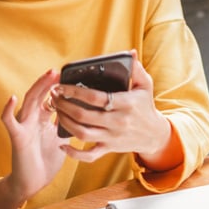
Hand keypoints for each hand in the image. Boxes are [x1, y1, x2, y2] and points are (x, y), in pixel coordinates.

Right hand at [0, 69, 67, 200]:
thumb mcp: (62, 138)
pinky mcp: (17, 137)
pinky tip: (12, 98)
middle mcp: (32, 119)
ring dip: (37, 88)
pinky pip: (9, 122)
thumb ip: (67, 123)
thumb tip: (84, 111)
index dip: (57, 86)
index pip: (49, 97)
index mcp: (42, 118)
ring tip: (47, 76)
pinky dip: (8, 110)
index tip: (68, 76)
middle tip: (58, 70)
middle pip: (39, 94)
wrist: (33, 182)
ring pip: (28, 102)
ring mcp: (23, 126)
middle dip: (48, 82)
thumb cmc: (46, 160)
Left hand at [53, 50, 171, 163]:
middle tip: (54, 96)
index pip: (96, 98)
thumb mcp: (145, 85)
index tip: (61, 85)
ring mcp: (112, 137)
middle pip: (84, 116)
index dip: (75, 92)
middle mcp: (118, 122)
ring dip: (65, 123)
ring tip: (56, 110)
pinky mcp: (109, 149)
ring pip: (83, 134)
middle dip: (64, 105)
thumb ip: (136, 69)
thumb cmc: (146, 106)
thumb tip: (131, 53)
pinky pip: (89, 155)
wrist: (154, 134)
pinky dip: (74, 153)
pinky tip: (62, 144)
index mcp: (126, 103)